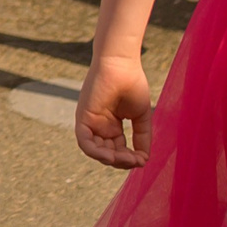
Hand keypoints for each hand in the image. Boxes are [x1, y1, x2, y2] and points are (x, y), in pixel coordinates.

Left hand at [75, 52, 155, 168]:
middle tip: (135, 159)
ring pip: (96, 151)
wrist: (121, 64)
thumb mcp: (140, 116)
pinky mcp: (83, 117)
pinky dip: (97, 152)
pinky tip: (111, 156)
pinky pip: (85, 142)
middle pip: (107, 154)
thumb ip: (142, 137)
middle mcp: (99, 126)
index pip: (117, 151)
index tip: (142, 160)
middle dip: (121, 161)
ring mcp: (90, 122)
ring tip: (126, 158)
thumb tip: (144, 159)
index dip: (129, 159)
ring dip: (111, 159)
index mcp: (111, 125)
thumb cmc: (132, 84)